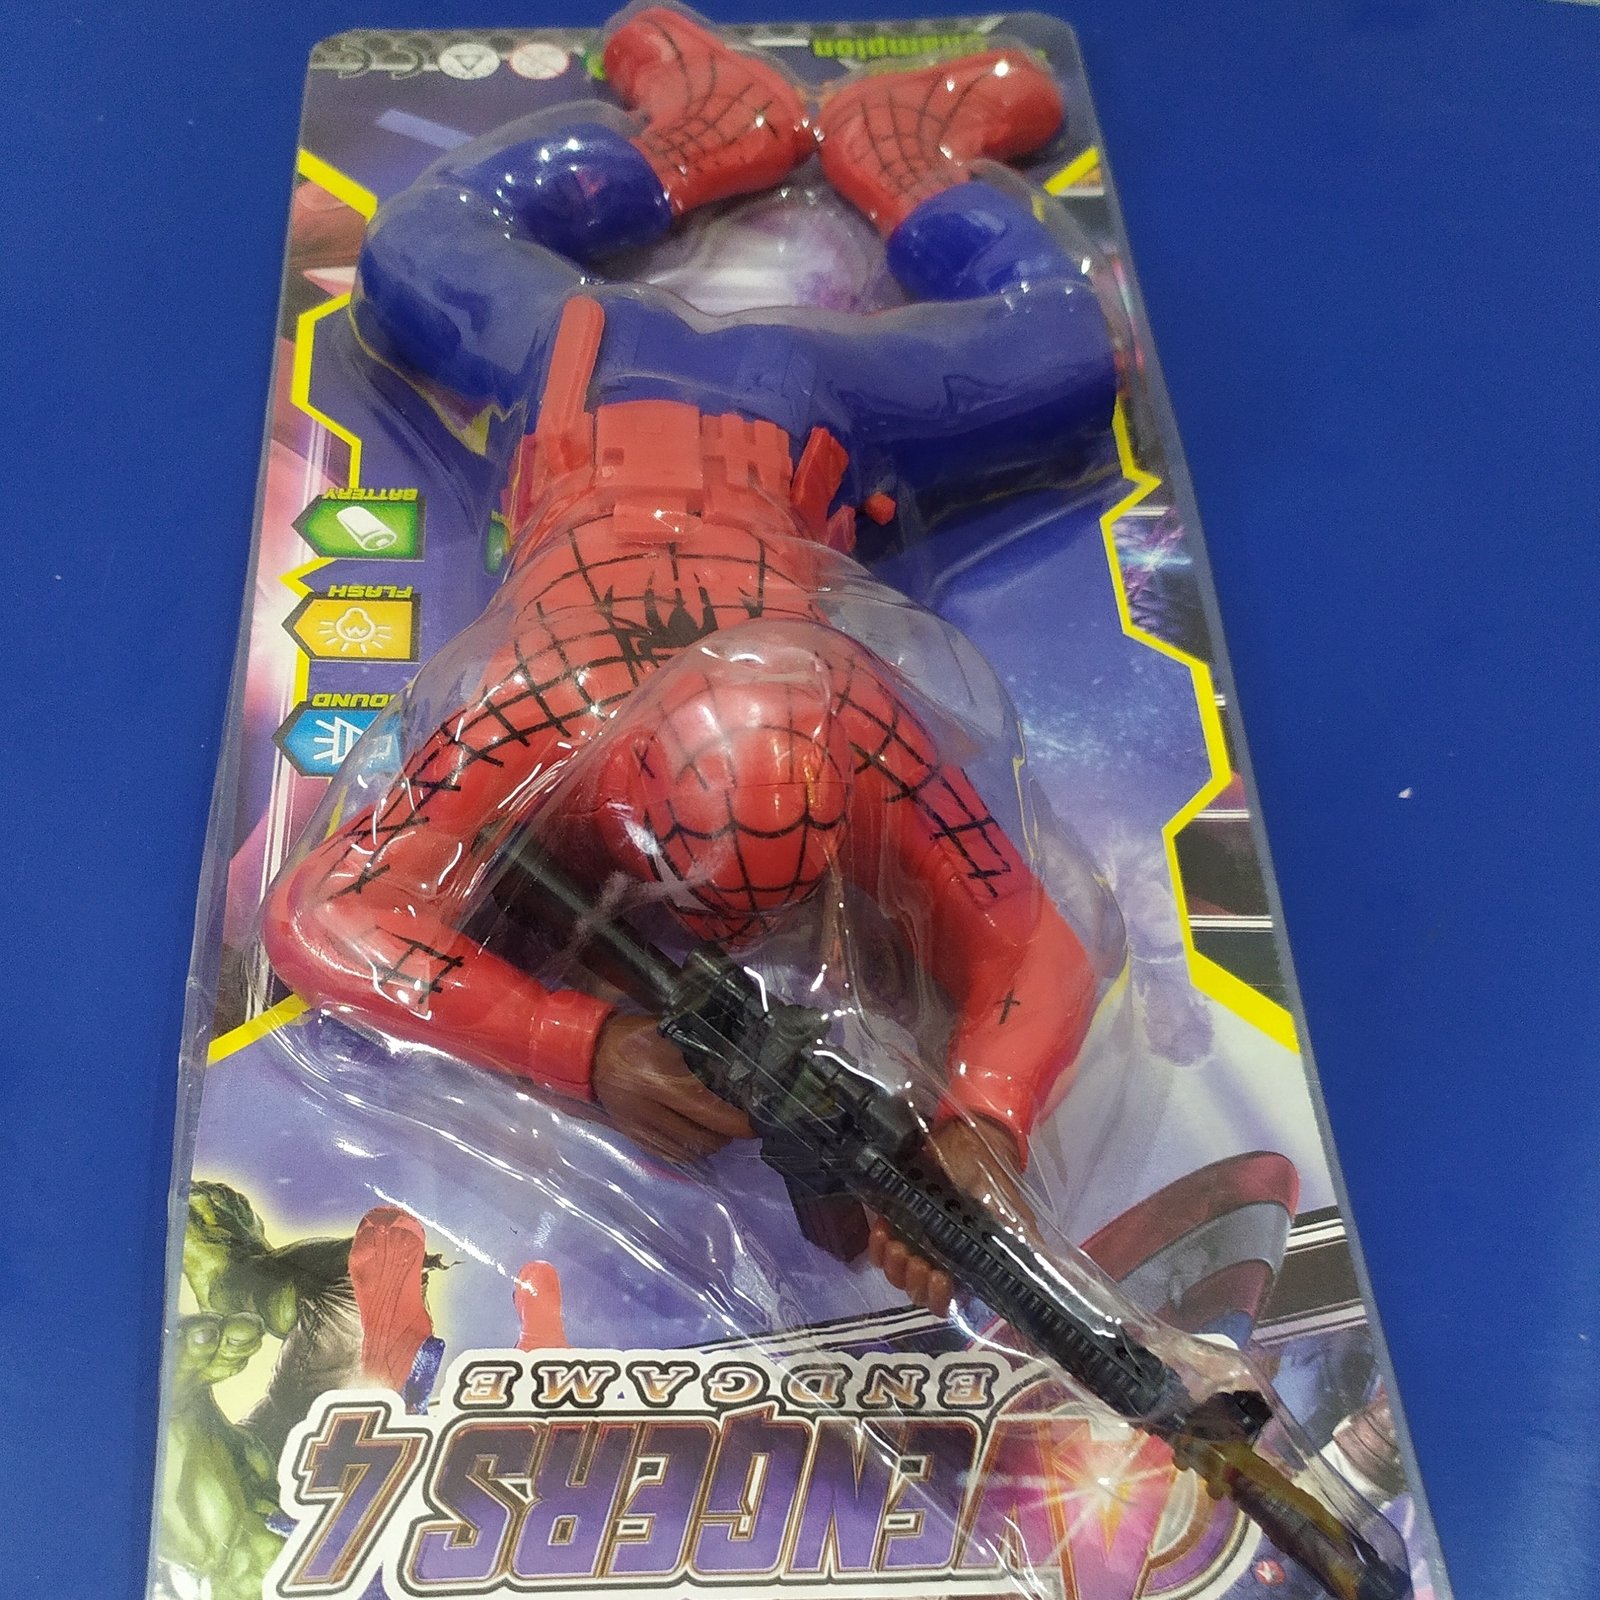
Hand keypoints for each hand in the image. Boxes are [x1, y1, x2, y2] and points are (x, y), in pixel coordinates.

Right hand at [592, 1014, 754, 1163]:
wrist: (590, 1053)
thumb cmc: (633, 1037)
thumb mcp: (667, 1031)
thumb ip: (700, 1045)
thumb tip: (739, 1057)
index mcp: (658, 1080)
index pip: (707, 1109)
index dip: (736, 1120)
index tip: (755, 1119)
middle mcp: (649, 1110)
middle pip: (702, 1137)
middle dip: (728, 1133)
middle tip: (742, 1121)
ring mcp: (640, 1128)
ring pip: (689, 1151)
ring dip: (711, 1143)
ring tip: (722, 1128)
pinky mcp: (634, 1138)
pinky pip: (671, 1156)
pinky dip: (691, 1151)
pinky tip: (699, 1136)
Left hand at [867, 1116, 1034, 1317]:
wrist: (968, 1142)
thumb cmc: (990, 1181)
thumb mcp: (1011, 1217)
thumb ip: (1021, 1248)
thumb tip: (1043, 1276)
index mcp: (965, 1265)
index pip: (946, 1301)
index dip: (940, 1299)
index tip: (941, 1279)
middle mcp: (937, 1259)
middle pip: (917, 1291)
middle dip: (914, 1281)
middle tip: (918, 1261)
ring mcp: (913, 1241)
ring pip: (896, 1273)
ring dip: (895, 1265)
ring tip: (900, 1245)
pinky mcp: (895, 1221)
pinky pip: (879, 1248)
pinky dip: (878, 1246)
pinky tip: (884, 1232)